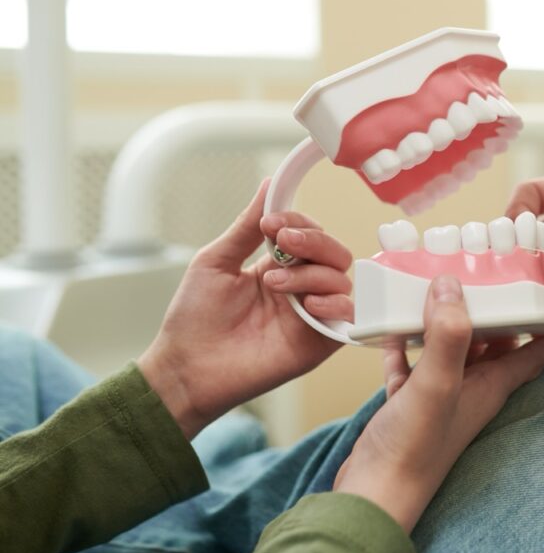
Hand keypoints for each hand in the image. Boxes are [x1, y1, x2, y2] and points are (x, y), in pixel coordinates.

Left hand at [138, 180, 353, 438]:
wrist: (187, 367)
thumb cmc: (195, 318)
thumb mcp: (216, 260)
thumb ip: (246, 226)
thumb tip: (269, 184)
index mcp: (278, 266)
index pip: (308, 233)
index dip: (297, 222)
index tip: (270, 223)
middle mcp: (300, 287)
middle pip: (333, 250)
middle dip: (312, 240)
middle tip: (281, 242)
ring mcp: (311, 314)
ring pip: (340, 277)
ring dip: (310, 271)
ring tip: (273, 284)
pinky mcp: (319, 341)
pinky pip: (347, 314)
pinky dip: (332, 301)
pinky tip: (305, 303)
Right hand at [333, 276, 543, 532]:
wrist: (374, 494)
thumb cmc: (414, 449)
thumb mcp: (437, 383)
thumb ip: (448, 335)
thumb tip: (451, 285)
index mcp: (491, 384)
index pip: (534, 350)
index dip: (542, 321)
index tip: (540, 289)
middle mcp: (471, 388)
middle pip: (491, 341)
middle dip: (487, 309)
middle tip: (478, 272)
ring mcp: (439, 396)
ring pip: (449, 348)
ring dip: (442, 322)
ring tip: (430, 288)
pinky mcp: (408, 403)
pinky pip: (410, 364)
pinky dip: (404, 345)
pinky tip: (390, 330)